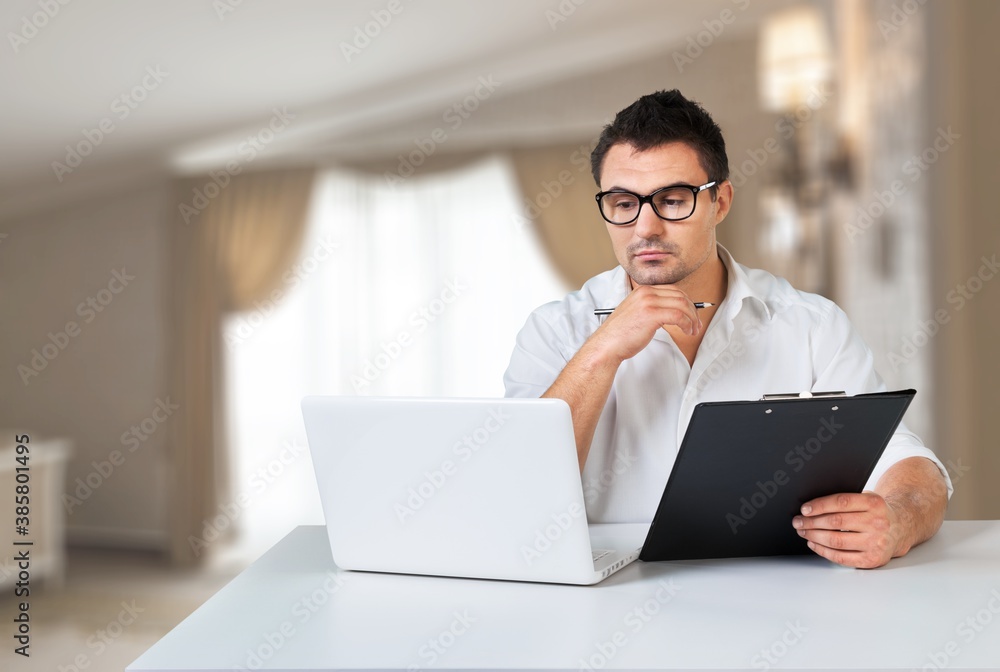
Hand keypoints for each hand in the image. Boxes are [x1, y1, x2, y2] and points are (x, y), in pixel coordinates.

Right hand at [591, 284, 701, 364]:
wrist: (607, 345)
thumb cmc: (621, 335)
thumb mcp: (637, 314)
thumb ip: (652, 308)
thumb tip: (674, 312)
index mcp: (642, 291)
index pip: (673, 290)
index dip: (686, 302)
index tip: (691, 315)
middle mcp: (646, 292)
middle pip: (680, 295)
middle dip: (693, 310)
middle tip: (696, 325)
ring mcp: (649, 302)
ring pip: (682, 305)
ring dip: (692, 319)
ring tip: (693, 330)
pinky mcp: (652, 314)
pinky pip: (679, 315)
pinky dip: (687, 324)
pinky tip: (687, 332)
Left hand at [792, 491, 910, 567]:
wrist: (900, 529)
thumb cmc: (875, 513)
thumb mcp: (866, 499)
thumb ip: (846, 501)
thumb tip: (812, 507)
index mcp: (874, 503)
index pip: (841, 502)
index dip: (819, 505)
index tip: (804, 509)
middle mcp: (877, 523)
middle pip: (836, 522)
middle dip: (811, 522)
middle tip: (798, 521)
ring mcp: (876, 543)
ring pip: (836, 541)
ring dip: (814, 536)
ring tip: (803, 531)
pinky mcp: (872, 560)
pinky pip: (841, 557)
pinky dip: (823, 551)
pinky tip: (814, 544)